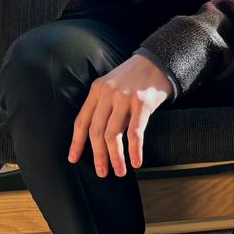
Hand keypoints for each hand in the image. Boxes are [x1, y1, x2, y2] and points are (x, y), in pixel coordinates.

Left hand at [68, 54, 172, 176]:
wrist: (159, 61)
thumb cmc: (136, 78)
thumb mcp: (113, 86)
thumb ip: (105, 106)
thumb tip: (100, 137)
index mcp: (97, 90)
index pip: (81, 121)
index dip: (76, 142)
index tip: (74, 159)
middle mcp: (108, 94)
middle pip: (96, 131)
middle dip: (98, 155)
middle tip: (102, 172)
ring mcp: (125, 98)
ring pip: (113, 135)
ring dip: (116, 157)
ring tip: (119, 171)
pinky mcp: (142, 103)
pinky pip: (135, 132)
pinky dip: (135, 150)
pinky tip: (136, 162)